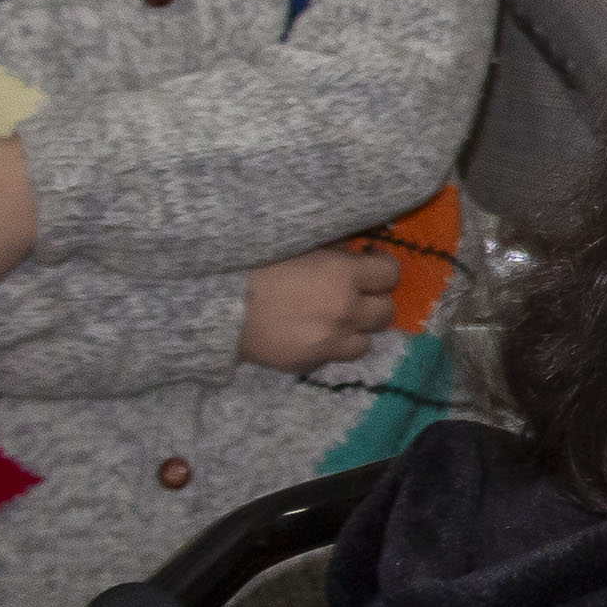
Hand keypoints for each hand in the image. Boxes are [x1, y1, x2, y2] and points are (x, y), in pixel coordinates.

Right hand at [240, 245, 399, 372]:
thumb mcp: (301, 243)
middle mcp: (345, 311)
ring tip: (337, 318)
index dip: (382, 266)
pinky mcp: (309, 363)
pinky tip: (313, 333)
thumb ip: (334, 248)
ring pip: (366, 342)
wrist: (216, 306)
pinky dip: (331, 346)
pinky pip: (334, 358)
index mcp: (344, 275)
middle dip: (374, 299)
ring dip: (356, 329)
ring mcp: (329, 342)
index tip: (369, 262)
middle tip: (357, 292)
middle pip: (385, 312)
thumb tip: (355, 251)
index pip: (390, 274)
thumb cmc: (255, 265)